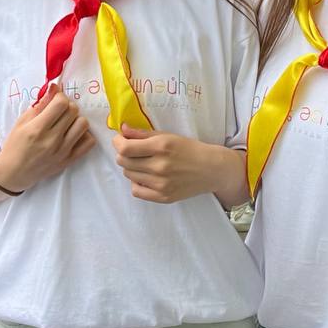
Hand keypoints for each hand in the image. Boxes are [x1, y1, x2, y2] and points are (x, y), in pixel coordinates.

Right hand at [0, 82, 94, 191]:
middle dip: (67, 106)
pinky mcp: (69, 160)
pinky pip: (89, 142)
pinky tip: (73, 134)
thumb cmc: (15, 144)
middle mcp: (52, 140)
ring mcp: (63, 151)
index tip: (55, 99)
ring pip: (83, 124)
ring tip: (66, 123)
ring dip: (76, 119)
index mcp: (38, 128)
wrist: (14, 172)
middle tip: (59, 111)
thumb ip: (41, 104)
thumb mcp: (22, 121)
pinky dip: (84, 135)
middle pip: (73, 110)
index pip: (61, 103)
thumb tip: (55, 87)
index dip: (59, 96)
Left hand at [112, 125, 233, 203]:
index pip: (125, 148)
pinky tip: (145, 177)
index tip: (120, 140)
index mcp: (161, 147)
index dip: (118, 143)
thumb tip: (122, 129)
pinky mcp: (163, 197)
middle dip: (123, 154)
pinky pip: (136, 191)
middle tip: (132, 151)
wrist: (210, 169)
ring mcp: (161, 184)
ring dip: (131, 168)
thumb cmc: (189, 149)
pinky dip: (137, 183)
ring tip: (143, 163)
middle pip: (123, 162)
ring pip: (129, 175)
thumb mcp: (168, 135)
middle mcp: (160, 166)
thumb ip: (143, 133)